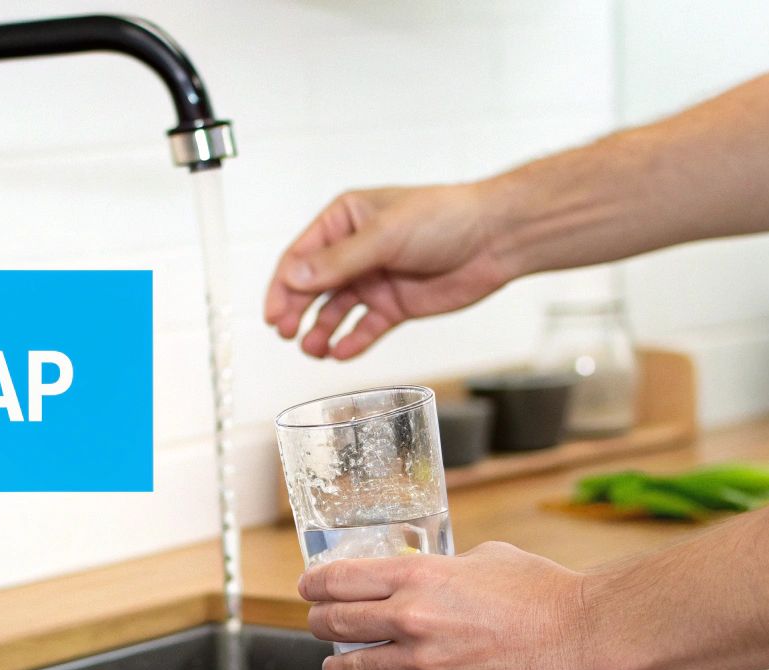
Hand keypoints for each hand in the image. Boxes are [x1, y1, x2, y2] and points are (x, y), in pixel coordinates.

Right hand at [263, 183, 514, 359]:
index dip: (283, 286)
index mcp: (345, 220)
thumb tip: (294, 277)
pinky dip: (352, 341)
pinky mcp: (395, 305)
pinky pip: (366, 328)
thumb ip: (339, 261)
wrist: (495, 238)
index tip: (273, 314)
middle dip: (296, 311)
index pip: (301, 256)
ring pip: (336, 311)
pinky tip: (340, 352)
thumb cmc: (443, 218)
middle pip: (313, 286)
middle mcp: (355, 251)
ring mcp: (375, 279)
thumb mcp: (385, 235)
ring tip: (313, 349)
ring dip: (321, 330)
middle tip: (286, 334)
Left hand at [299, 542, 604, 669]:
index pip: (340, 579)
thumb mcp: (487, 557)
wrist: (584, 634)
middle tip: (318, 626)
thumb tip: (436, 571)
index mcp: (418, 575)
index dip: (314, 585)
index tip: (308, 589)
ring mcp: (426, 662)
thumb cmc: (547, 592)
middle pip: (335, 623)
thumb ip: (450, 566)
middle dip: (318, 624)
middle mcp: (412, 617)